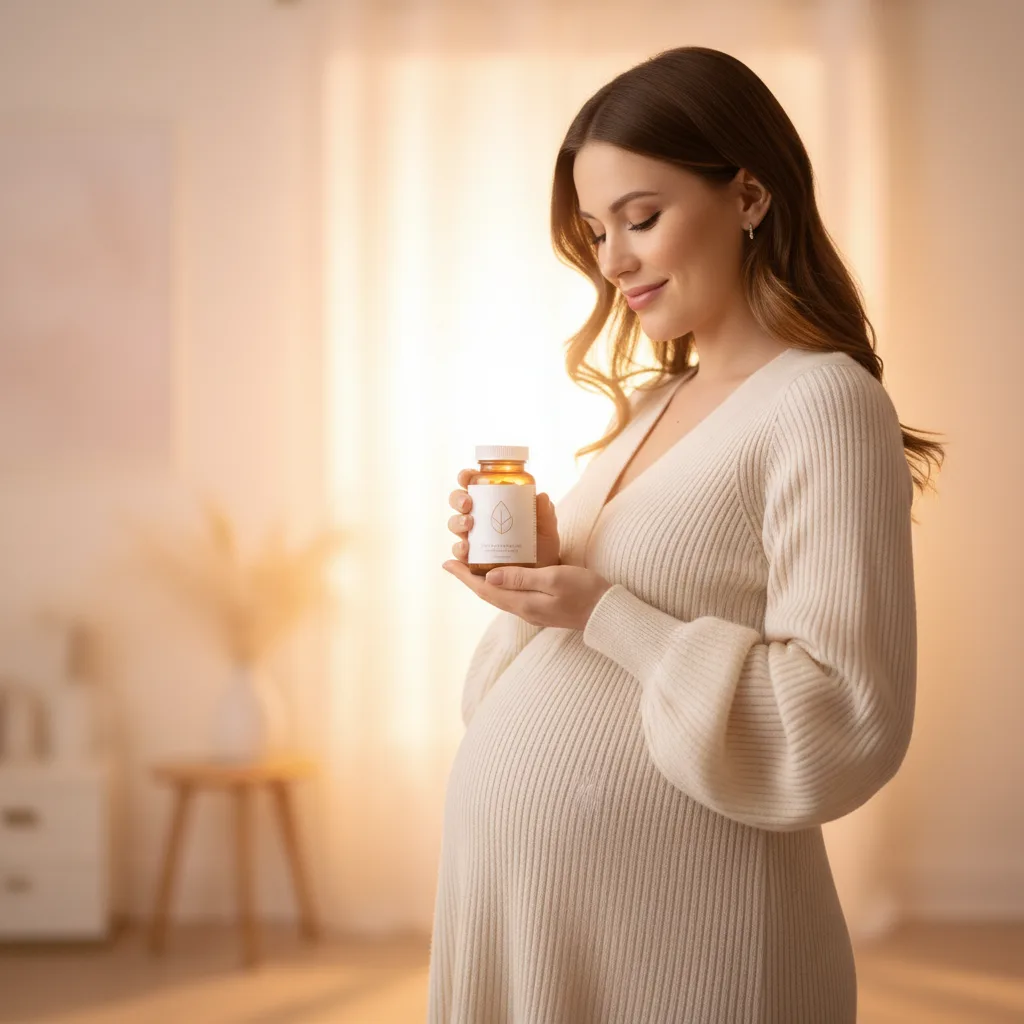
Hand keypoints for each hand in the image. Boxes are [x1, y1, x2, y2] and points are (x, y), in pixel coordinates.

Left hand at [441, 560, 613, 631]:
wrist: (608, 614)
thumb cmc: (586, 592)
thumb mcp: (553, 579)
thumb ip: (521, 578)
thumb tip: (489, 577)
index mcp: (523, 604)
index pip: (485, 590)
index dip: (464, 576)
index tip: (447, 563)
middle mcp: (524, 610)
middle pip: (488, 593)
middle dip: (470, 577)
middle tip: (455, 560)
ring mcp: (533, 610)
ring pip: (500, 594)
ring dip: (484, 580)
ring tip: (473, 564)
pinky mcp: (542, 607)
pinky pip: (513, 594)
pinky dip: (502, 581)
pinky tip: (503, 572)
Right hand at [447, 468, 560, 568]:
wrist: (542, 577)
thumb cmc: (542, 547)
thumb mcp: (547, 530)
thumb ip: (545, 514)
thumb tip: (541, 496)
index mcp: (493, 503)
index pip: (475, 485)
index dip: (466, 477)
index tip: (468, 477)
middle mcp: (479, 518)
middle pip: (458, 502)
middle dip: (458, 499)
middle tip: (468, 503)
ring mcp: (474, 538)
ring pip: (455, 524)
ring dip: (457, 521)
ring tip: (468, 524)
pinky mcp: (472, 558)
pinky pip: (459, 552)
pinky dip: (458, 548)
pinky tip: (466, 548)